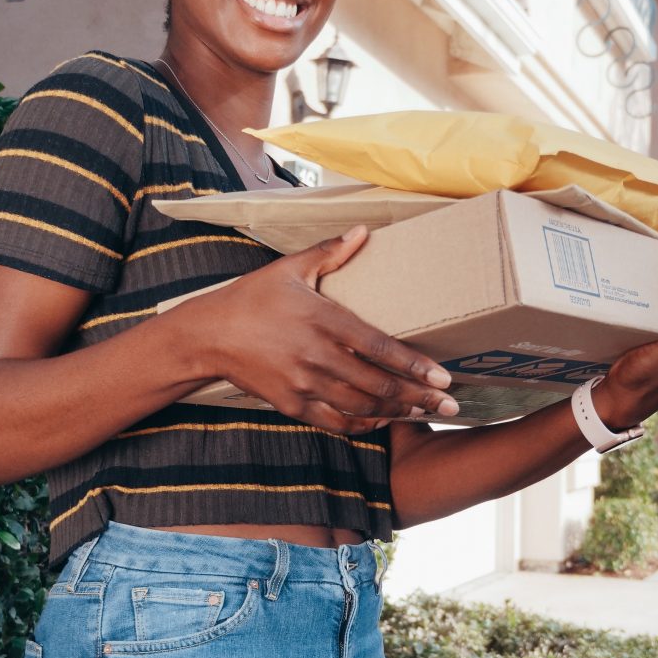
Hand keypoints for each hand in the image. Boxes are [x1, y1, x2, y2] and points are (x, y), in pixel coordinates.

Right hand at [183, 225, 460, 433]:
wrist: (208, 335)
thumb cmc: (251, 298)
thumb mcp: (290, 268)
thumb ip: (331, 253)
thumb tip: (364, 231)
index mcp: (323, 320)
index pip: (380, 348)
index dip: (414, 366)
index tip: (443, 378)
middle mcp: (318, 356)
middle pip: (379, 384)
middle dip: (418, 398)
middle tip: (449, 406)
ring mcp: (305, 384)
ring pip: (362, 407)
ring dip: (396, 413)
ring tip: (424, 414)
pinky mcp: (292, 404)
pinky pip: (335, 422)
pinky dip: (362, 425)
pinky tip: (381, 421)